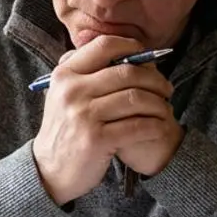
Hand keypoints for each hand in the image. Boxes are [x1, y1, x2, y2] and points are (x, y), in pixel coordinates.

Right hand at [32, 36, 175, 205]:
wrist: (49, 170)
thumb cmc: (65, 129)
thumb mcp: (62, 95)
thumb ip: (83, 72)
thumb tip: (119, 48)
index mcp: (65, 75)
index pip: (104, 45)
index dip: (132, 46)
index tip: (147, 55)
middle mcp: (72, 91)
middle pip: (127, 72)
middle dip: (155, 79)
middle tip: (166, 88)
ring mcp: (84, 115)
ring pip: (136, 98)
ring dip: (159, 103)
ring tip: (165, 108)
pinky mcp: (97, 139)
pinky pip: (137, 126)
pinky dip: (155, 125)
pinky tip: (161, 126)